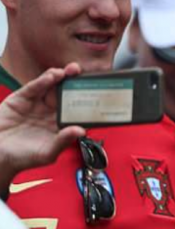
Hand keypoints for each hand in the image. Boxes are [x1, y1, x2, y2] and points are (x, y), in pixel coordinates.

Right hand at [0, 64, 84, 193]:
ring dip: (62, 77)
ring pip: (52, 88)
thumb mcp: (47, 153)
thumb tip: (81, 131)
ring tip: (72, 71)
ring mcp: (36, 105)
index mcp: (60, 125)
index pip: (77, 111)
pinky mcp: (20, 99)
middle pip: (66, 95)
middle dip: (76, 84)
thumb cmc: (23, 158)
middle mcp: (50, 113)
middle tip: (87, 75)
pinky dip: (44, 81)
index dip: (87, 102)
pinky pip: (34, 88)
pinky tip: (53, 75)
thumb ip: (63, 141)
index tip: (99, 93)